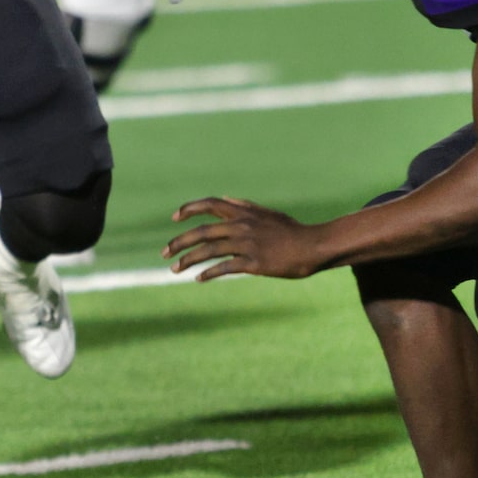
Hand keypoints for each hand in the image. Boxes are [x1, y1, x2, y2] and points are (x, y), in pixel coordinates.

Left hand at [164, 197, 326, 280]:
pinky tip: (198, 278)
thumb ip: (244, 206)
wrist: (313, 246)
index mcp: (243, 212)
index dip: (189, 209)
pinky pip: (225, 268)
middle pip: (201, 231)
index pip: (209, 204)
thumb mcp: (267, 213)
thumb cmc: (291, 231)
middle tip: (164, 253)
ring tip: (174, 270)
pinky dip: (209, 273)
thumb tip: (225, 198)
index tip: (174, 218)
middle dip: (179, 242)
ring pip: (208, 250)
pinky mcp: (254, 263)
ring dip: (187, 261)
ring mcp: (247, 244)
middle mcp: (241, 225)